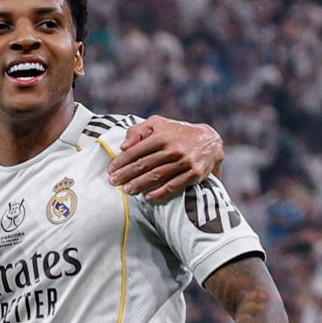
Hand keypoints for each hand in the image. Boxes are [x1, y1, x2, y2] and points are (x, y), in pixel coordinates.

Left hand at [108, 117, 223, 202]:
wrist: (210, 141)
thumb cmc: (178, 133)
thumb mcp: (159, 124)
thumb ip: (139, 131)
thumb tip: (123, 146)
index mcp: (162, 136)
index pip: (137, 150)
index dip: (122, 161)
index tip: (111, 170)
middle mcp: (173, 149)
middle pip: (144, 165)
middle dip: (126, 175)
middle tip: (113, 182)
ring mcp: (184, 162)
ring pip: (157, 176)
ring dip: (140, 185)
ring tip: (127, 191)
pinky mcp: (194, 175)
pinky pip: (174, 186)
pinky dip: (160, 193)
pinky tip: (148, 198)